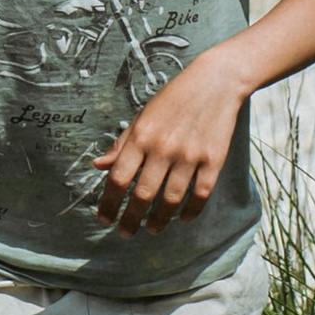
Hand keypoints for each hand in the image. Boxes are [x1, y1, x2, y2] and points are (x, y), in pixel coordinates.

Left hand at [92, 48, 247, 232]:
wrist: (215, 82)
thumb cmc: (174, 99)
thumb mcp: (142, 116)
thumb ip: (122, 143)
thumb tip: (98, 166)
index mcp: (142, 136)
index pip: (119, 178)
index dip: (109, 203)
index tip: (104, 219)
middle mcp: (164, 147)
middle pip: (142, 195)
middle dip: (130, 219)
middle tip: (125, 233)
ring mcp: (190, 155)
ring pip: (171, 199)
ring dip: (159, 221)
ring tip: (151, 229)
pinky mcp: (214, 159)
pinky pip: (200, 194)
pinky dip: (191, 211)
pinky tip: (183, 218)